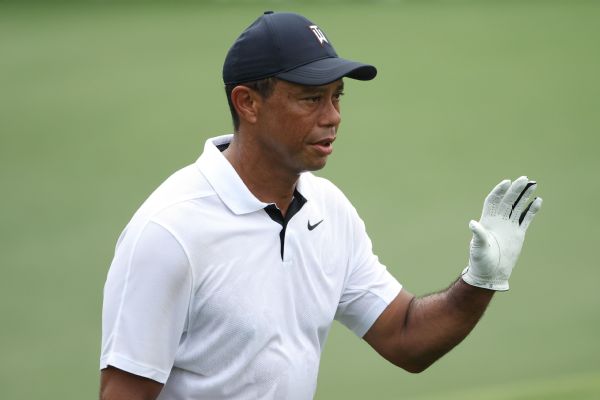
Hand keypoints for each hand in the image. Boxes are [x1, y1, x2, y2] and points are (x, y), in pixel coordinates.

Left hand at [462, 176, 542, 290]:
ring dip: (524, 196)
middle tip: (524, 178)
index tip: (507, 182)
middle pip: (507, 201)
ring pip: (517, 207)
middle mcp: (498, 221)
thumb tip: (473, 223)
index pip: (493, 201)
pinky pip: (525, 218)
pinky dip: (531, 210)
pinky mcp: (518, 234)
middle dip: (515, 189)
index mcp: (487, 221)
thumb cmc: (480, 260)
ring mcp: (509, 226)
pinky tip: (538, 201)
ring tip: (532, 184)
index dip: (499, 191)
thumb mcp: (478, 247)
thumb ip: (478, 235)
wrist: (490, 273)